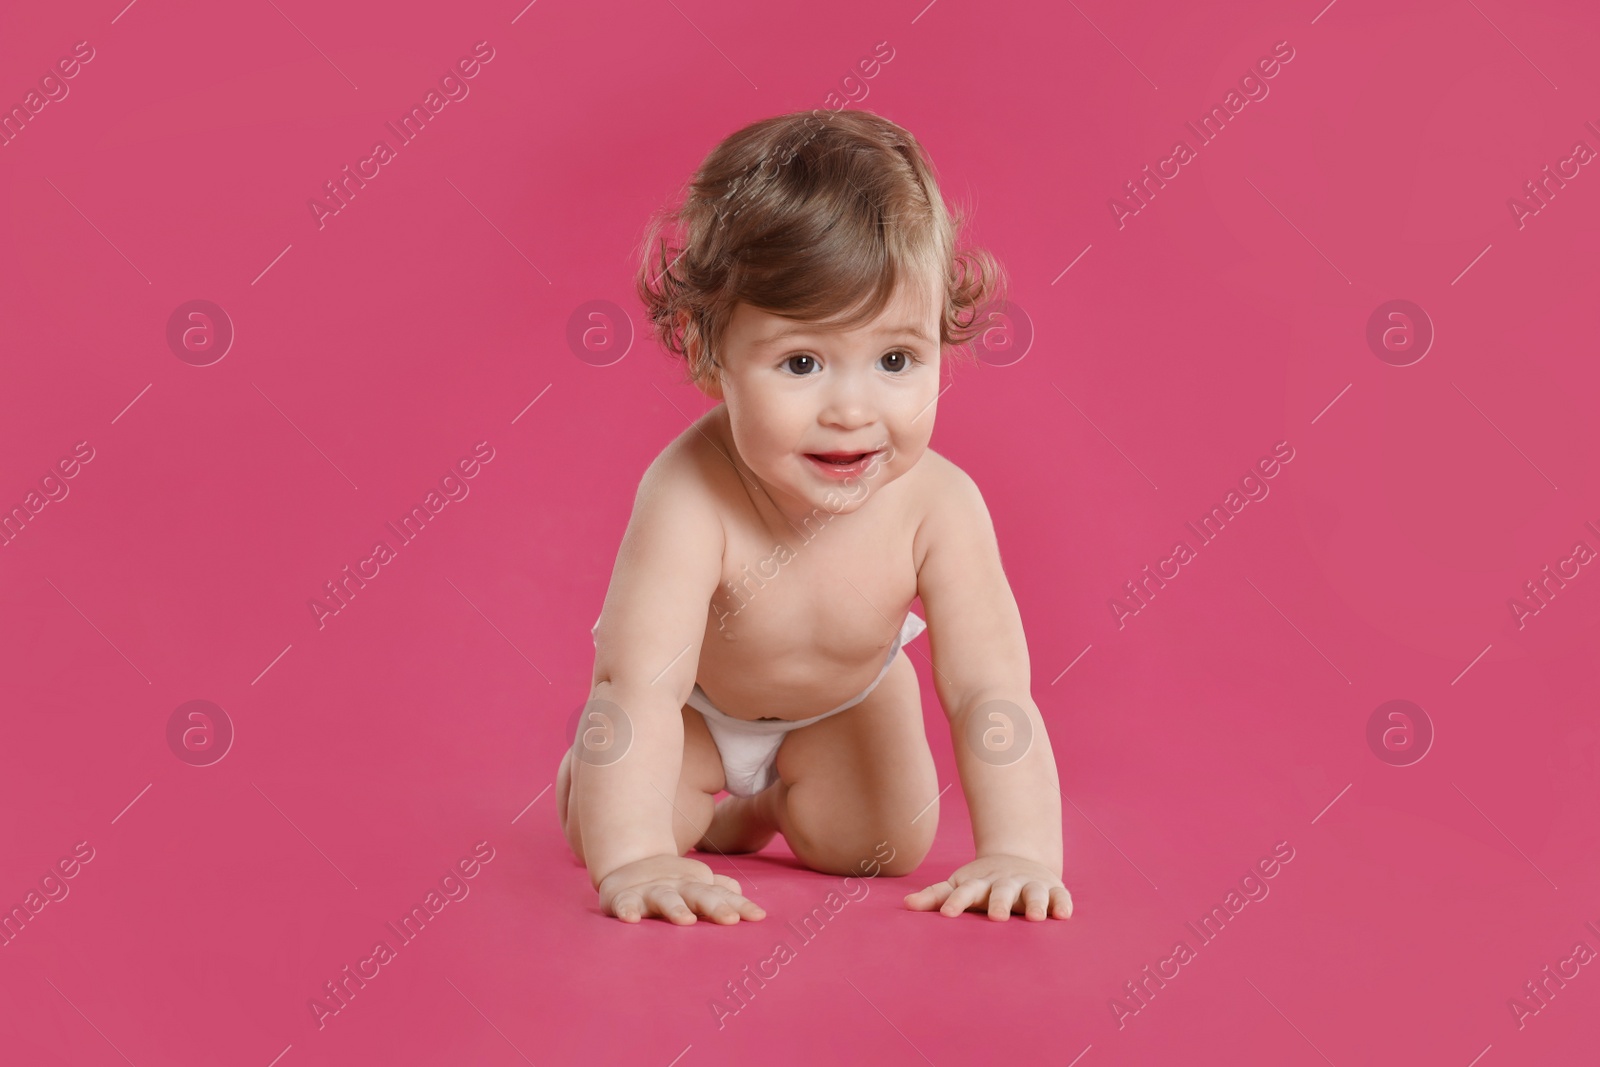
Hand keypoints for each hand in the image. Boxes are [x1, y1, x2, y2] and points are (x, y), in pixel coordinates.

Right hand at [596, 855, 765, 924]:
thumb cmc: (671, 883)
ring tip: (686, 921)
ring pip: (665, 899)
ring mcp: (651, 891)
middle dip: (715, 906)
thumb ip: (720, 892)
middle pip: (698, 895)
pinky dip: (627, 910)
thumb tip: (742, 894)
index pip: (722, 896)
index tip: (759, 917)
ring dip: (676, 909)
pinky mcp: (624, 897)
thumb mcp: (697, 885)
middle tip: (730, 920)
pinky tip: (630, 919)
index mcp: (697, 886)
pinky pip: (625, 904)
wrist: (627, 863)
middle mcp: (677, 887)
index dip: (741, 906)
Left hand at [904, 854, 1073, 920]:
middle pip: (1002, 891)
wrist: (1019, 859)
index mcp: (981, 884)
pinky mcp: (1053, 889)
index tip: (947, 915)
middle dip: (1000, 902)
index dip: (956, 902)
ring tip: (1035, 917)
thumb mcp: (960, 886)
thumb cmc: (983, 883)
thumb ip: (936, 896)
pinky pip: (1059, 896)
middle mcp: (1006, 883)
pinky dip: (1062, 903)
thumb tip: (905, 904)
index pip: (966, 892)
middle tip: (996, 917)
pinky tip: (1063, 915)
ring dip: (1035, 903)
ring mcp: (1030, 885)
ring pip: (1033, 892)